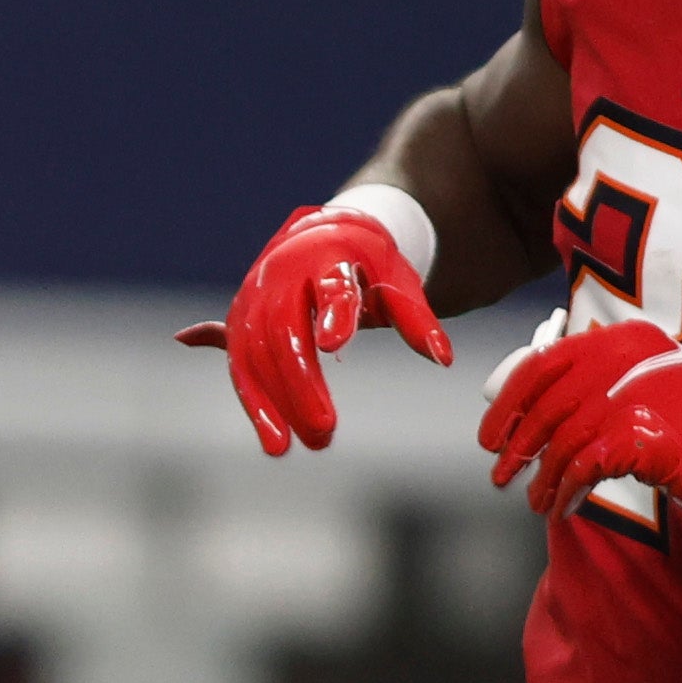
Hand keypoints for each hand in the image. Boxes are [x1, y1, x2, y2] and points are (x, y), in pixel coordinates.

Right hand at [177, 203, 449, 455]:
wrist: (318, 234)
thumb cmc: (365, 262)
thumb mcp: (397, 280)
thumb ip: (416, 319)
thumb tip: (443, 359)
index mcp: (329, 255)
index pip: (333, 286)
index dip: (334, 313)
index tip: (335, 345)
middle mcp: (283, 274)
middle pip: (283, 330)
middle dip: (299, 383)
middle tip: (324, 429)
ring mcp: (254, 298)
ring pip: (252, 353)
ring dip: (269, 404)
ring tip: (288, 448)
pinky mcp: (239, 321)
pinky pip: (239, 364)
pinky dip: (253, 403)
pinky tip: (270, 437)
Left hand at [479, 319, 681, 523]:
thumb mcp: (653, 383)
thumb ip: (604, 382)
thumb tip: (540, 407)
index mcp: (625, 341)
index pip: (545, 362)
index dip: (511, 399)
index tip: (494, 429)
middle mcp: (624, 360)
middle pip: (545, 404)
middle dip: (516, 444)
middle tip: (501, 471)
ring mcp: (629, 397)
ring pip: (560, 441)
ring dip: (541, 476)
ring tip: (535, 498)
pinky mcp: (635, 437)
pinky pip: (580, 468)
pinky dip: (565, 491)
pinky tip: (561, 506)